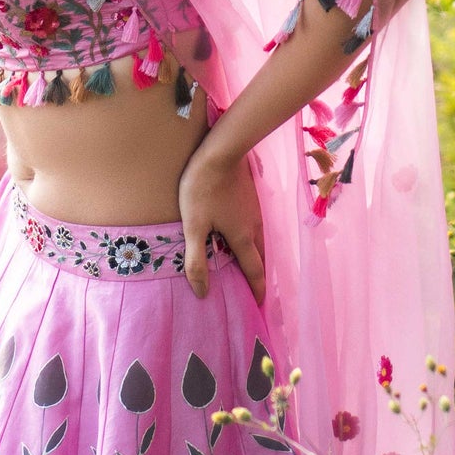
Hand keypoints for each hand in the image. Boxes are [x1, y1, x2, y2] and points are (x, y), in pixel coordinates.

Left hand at [178, 142, 264, 301]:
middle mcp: (254, 226)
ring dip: (256, 257)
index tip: (260, 304)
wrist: (221, 150)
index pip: (254, 271)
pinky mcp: (250, 197)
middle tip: (254, 290)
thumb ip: (196, 261)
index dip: (257, 290)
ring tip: (248, 267)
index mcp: (242, 238)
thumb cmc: (203, 188)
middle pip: (260, 257)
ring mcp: (254, 210)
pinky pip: (254, 226)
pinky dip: (251, 240)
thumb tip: (203, 292)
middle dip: (258, 276)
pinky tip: (240, 236)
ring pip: (259, 240)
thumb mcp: (194, 226)